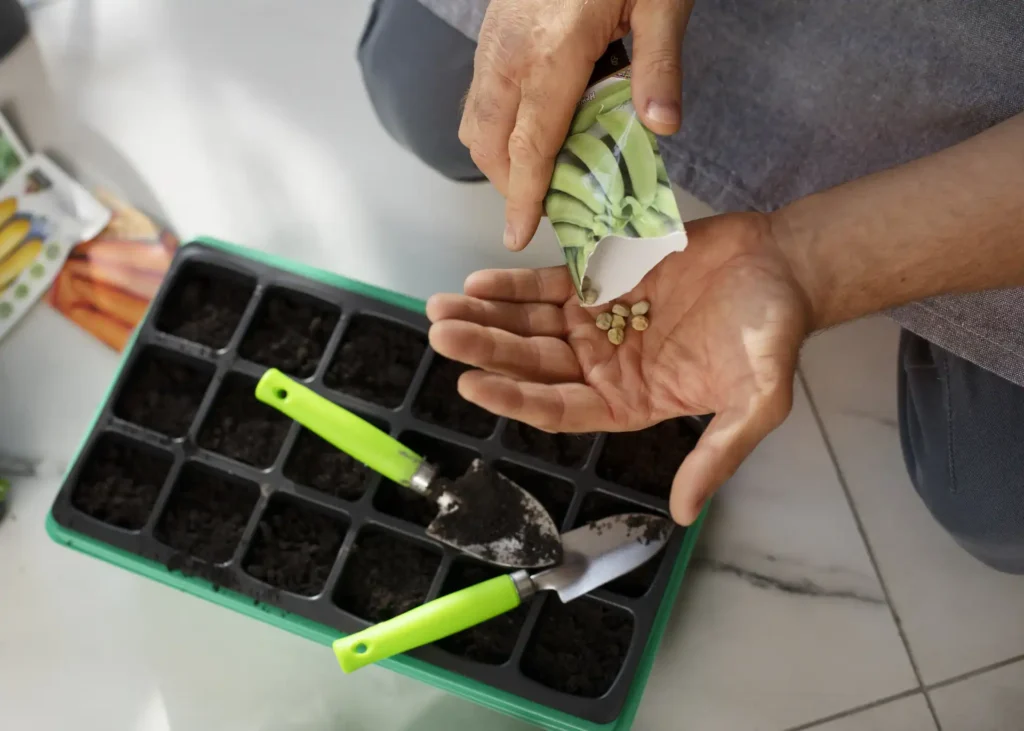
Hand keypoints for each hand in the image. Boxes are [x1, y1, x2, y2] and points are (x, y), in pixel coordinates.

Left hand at [426, 213, 811, 524]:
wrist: (781, 268)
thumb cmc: (771, 335)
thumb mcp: (756, 402)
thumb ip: (718, 455)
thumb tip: (685, 515)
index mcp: (630, 403)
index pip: (559, 409)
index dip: (516, 399)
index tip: (472, 385)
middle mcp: (605, 367)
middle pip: (533, 365)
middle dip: (486, 349)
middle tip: (442, 334)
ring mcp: (599, 323)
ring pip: (531, 325)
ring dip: (487, 317)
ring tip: (442, 306)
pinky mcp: (602, 282)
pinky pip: (548, 287)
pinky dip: (514, 285)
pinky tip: (478, 282)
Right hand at [461, 0, 693, 251]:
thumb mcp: (661, 0)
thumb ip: (658, 66)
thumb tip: (662, 128)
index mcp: (551, 56)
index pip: (528, 148)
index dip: (521, 198)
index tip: (517, 234)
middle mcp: (509, 54)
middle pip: (489, 144)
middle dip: (510, 183)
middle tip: (550, 201)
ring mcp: (493, 41)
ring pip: (477, 120)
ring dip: (500, 155)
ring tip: (542, 168)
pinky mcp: (492, 30)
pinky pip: (480, 93)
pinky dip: (498, 125)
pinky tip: (536, 122)